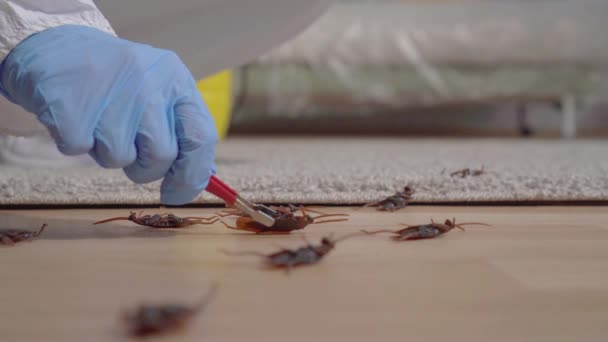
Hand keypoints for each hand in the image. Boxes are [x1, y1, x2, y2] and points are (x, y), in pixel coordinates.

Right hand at [0, 25, 217, 204]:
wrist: (59, 47)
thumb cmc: (119, 81)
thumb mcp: (161, 91)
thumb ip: (183, 130)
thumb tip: (200, 178)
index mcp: (177, 80)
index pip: (201, 138)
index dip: (192, 175)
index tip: (177, 194)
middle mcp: (149, 82)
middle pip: (161, 156)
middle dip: (146, 169)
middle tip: (131, 154)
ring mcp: (110, 91)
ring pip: (119, 158)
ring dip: (108, 154)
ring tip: (100, 123)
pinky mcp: (70, 103)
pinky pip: (79, 149)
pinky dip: (76, 142)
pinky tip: (77, 116)